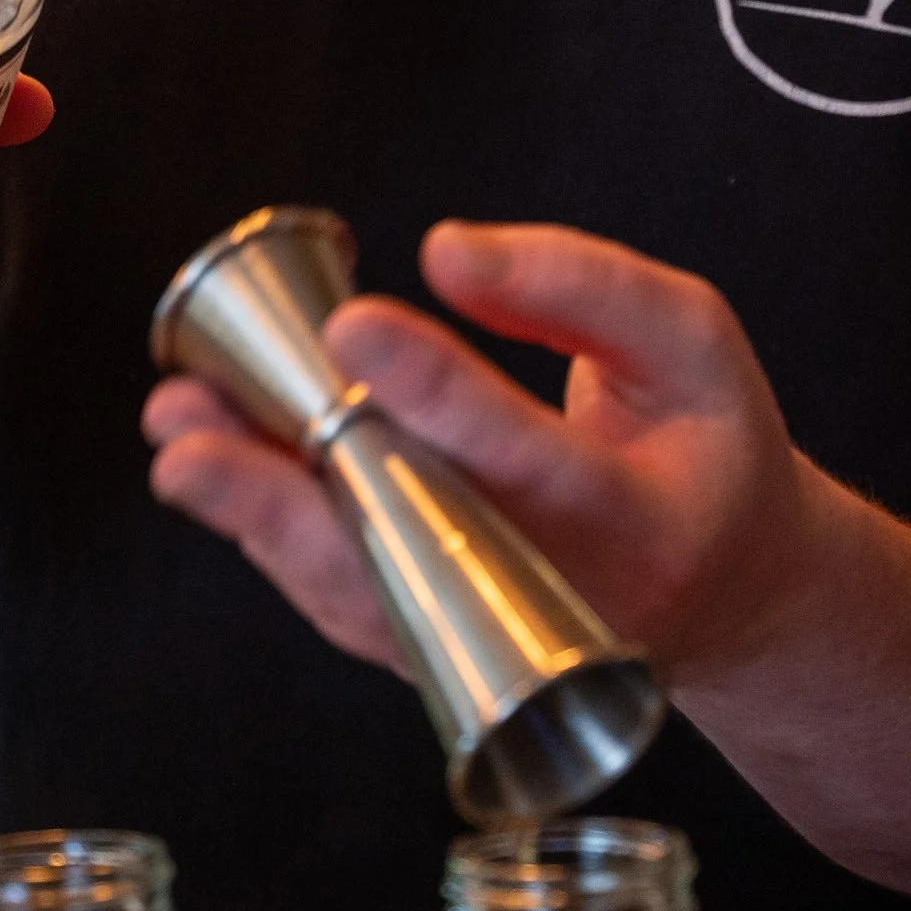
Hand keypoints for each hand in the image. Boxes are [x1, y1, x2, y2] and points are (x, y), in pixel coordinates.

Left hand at [141, 221, 814, 687]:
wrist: (732, 592)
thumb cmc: (705, 446)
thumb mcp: (689, 342)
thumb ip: (581, 286)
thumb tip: (446, 253)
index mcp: (642, 522)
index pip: (527, 456)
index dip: (438, 391)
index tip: (353, 324)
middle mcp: (560, 608)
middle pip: (415, 546)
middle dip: (298, 483)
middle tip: (196, 424)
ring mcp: (497, 650)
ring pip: (361, 592)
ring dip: (256, 515)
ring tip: (179, 440)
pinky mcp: (448, 657)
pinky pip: (350, 605)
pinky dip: (273, 540)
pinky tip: (213, 472)